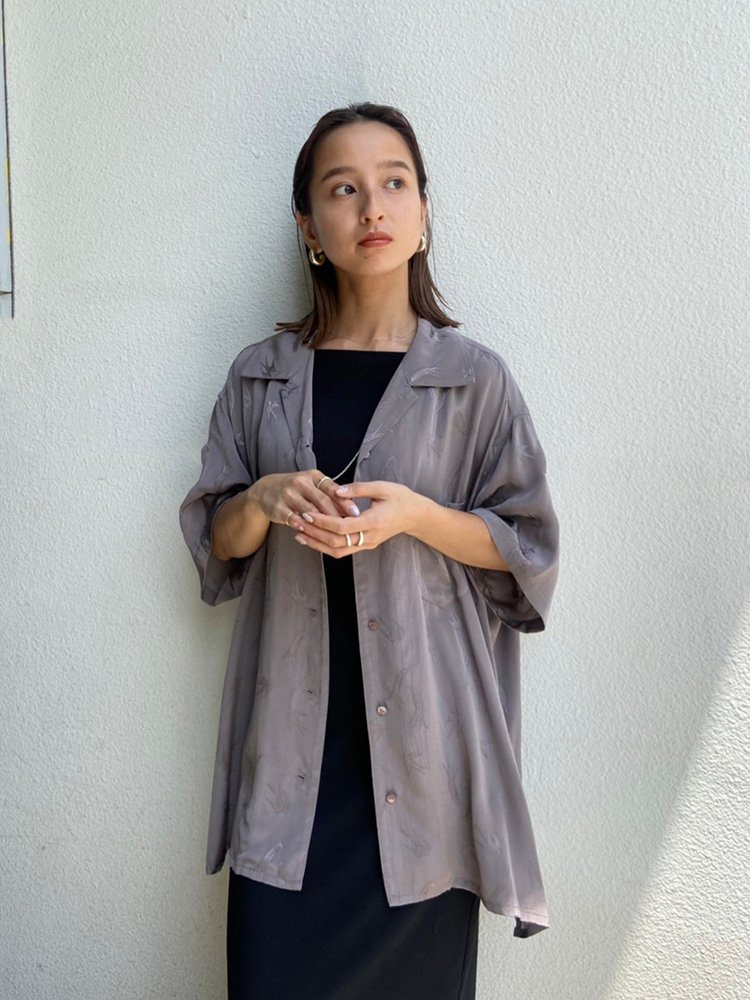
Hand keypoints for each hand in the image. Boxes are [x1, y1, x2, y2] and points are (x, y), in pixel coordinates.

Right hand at [251, 470, 360, 526]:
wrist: (266, 490)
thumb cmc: (297, 490)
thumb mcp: (313, 485)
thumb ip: (330, 495)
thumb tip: (353, 508)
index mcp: (313, 476)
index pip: (332, 489)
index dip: (345, 501)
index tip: (357, 513)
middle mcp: (301, 482)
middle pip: (322, 501)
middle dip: (336, 516)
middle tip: (348, 528)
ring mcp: (288, 494)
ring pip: (309, 511)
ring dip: (322, 524)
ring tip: (334, 534)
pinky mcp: (277, 506)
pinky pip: (292, 518)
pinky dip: (302, 525)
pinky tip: (310, 533)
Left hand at [291, 480, 425, 556]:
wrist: (415, 515)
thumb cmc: (400, 498)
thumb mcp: (382, 487)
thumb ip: (358, 489)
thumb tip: (334, 489)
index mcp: (374, 521)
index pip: (342, 526)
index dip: (323, 521)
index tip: (307, 512)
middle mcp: (370, 537)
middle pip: (336, 542)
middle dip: (314, 534)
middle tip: (297, 523)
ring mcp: (368, 544)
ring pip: (338, 550)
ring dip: (317, 543)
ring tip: (299, 533)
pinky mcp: (366, 545)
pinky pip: (343, 550)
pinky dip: (326, 546)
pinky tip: (313, 538)